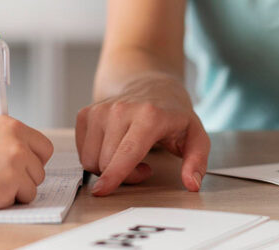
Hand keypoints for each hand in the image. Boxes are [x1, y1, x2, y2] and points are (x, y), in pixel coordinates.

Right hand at [0, 115, 52, 209]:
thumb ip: (7, 140)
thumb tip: (27, 154)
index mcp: (12, 126)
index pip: (44, 147)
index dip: (35, 159)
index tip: (23, 166)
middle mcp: (18, 143)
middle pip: (40, 169)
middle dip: (25, 177)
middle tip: (0, 178)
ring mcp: (15, 164)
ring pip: (34, 186)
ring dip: (17, 190)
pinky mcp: (9, 186)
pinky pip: (23, 199)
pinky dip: (8, 201)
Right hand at [74, 75, 209, 195]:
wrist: (152, 87)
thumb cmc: (173, 116)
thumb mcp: (196, 137)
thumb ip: (197, 162)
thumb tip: (191, 184)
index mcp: (149, 115)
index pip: (127, 151)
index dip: (115, 174)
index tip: (102, 190)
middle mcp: (120, 109)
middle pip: (106, 161)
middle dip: (123, 176)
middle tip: (144, 167)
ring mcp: (100, 110)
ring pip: (91, 158)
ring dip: (107, 168)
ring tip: (128, 156)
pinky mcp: (86, 113)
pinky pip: (82, 151)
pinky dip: (96, 157)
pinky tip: (113, 148)